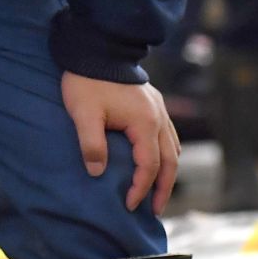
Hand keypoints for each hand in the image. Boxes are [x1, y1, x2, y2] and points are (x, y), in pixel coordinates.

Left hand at [60, 73, 179, 213]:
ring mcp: (160, 111)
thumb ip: (91, 144)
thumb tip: (96, 172)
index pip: (149, 166)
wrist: (98, 48)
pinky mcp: (155, 105)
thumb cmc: (88, 80)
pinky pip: (169, 137)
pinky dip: (167, 155)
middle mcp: (159, 119)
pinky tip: (159, 162)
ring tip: (159, 191)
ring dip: (168, 173)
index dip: (141, 188)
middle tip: (154, 210)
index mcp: (145, 123)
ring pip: (173, 150)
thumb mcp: (83, 113)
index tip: (129, 205)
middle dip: (163, 189)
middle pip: (170, 163)